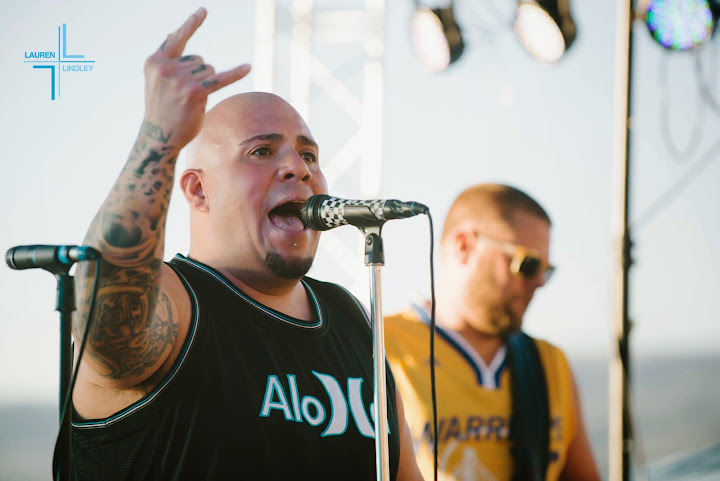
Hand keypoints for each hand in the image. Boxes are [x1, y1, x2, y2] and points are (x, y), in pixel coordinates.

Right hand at [143, 7, 250, 148]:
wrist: (159, 137)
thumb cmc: (160, 108)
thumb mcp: (156, 79)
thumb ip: (166, 57)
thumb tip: (175, 31)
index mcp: (155, 61)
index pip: (177, 38)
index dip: (191, 24)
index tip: (204, 11)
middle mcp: (167, 67)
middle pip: (198, 59)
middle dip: (197, 75)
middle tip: (183, 96)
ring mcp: (182, 79)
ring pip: (208, 70)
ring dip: (205, 84)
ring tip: (189, 100)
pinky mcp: (197, 92)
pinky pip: (220, 79)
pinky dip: (235, 73)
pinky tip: (248, 67)